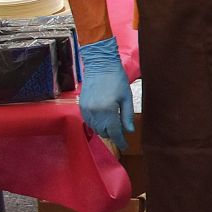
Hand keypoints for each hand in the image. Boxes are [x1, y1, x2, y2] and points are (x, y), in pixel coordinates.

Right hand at [77, 36, 133, 154]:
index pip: (114, 132)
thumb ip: (127, 115)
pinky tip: (103, 118)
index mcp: (107, 110)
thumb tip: (129, 131)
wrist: (100, 65)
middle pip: (104, 132)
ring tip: (113, 124)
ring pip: (95, 128)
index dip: (120, 141)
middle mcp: (95, 112)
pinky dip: (96, 123)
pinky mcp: (81, 106)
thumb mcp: (126, 97)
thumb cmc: (117, 79)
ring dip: (104, 129)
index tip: (125, 146)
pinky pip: (88, 122)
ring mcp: (86, 110)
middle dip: (113, 134)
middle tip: (121, 131)